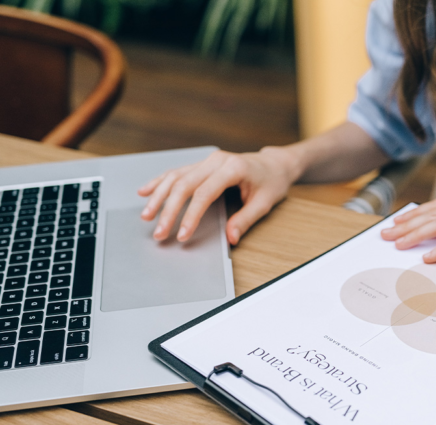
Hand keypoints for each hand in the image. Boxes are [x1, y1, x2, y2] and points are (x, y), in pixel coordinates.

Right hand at [138, 148, 297, 244]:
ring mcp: (208, 160)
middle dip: (168, 210)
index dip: (190, 216)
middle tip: (159, 232)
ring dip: (158, 196)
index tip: (182, 234)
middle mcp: (217, 161)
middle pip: (184, 185)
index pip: (204, 194)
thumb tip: (231, 238)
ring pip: (176, 176)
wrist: (275, 164)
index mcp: (233, 168)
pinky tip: (145, 191)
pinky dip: (160, 182)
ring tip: (146, 216)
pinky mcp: (203, 163)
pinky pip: (177, 171)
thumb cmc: (272, 182)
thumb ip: (246, 220)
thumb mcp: (264, 203)